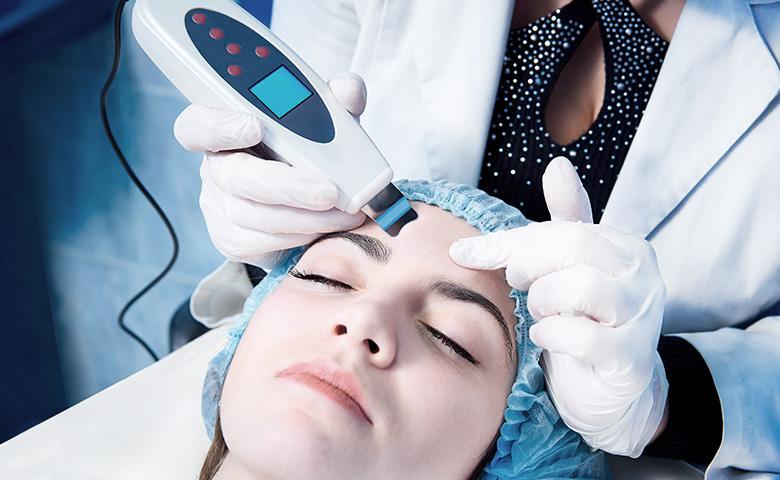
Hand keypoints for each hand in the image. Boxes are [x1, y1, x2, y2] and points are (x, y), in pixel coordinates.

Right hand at [174, 72, 368, 267]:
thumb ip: (337, 101)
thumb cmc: (311, 154)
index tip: (254, 126)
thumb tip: (347, 90)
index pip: (198, 124)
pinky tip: (326, 228)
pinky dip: (299, 236)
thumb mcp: (329, 122)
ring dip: (304, 216)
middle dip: (285, 185)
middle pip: (234, 176)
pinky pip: (260, 242)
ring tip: (344, 212)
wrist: (311, 206)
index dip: (218, 126)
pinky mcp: (232, 239)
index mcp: (227, 129)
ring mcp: (220, 206)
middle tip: (328, 192)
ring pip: (252, 214)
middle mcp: (217, 167)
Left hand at [449, 157, 667, 456]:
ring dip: (543, 301)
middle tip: (519, 284)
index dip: (510, 242)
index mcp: (627, 248)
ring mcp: (642, 318)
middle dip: (530, 266)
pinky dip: (553, 336)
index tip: (466, 253)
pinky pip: (583, 337)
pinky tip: (548, 337)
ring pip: (581, 287)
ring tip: (540, 312)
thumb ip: (559, 223)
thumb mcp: (569, 267)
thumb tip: (558, 165)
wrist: (609, 390)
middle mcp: (643, 277)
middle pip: (574, 248)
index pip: (562, 229)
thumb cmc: (583, 320)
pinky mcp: (630, 359)